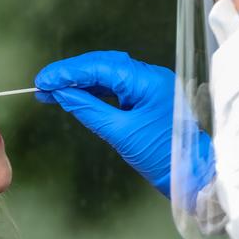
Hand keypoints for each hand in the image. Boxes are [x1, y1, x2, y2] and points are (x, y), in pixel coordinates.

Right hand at [34, 51, 212, 199]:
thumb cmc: (162, 156)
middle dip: (70, 73)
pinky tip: (73, 95)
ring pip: (105, 73)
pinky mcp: (145, 95)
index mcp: (147, 81)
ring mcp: (148, 84)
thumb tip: (61, 94)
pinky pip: (113, 85)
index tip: (43, 81)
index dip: (67, 72)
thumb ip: (88, 109)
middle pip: (101, 64)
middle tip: (42, 84)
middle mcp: (148, 76)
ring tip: (51, 91)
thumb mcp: (120, 133)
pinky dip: (91, 89)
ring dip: (78, 81)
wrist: (195, 174)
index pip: (99, 67)